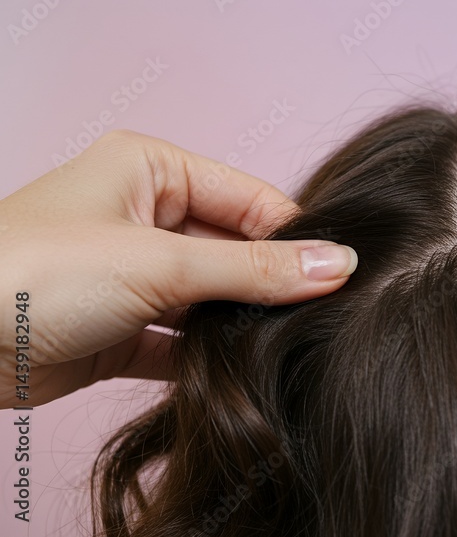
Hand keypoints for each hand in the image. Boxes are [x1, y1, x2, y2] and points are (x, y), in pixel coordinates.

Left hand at [0, 130, 356, 407]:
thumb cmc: (34, 270)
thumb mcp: (161, 262)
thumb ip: (254, 270)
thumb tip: (335, 264)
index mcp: (151, 169)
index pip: (248, 199)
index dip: (293, 236)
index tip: (338, 272)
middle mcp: (143, 216)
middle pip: (234, 250)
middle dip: (268, 285)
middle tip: (316, 315)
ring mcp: (132, 274)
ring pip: (211, 297)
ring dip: (238, 323)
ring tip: (282, 344)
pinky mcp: (122, 327)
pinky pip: (183, 340)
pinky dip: (208, 357)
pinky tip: (239, 370)